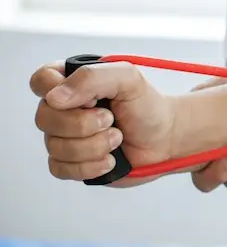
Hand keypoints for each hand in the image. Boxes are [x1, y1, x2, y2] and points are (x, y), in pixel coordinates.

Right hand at [30, 60, 175, 185]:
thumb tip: (55, 97)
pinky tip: (111, 159)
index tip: (89, 100)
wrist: (166, 139)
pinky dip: (90, 166)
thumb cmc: (147, 107)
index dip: (57, 92)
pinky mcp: (72, 162)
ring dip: (93, 146)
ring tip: (118, 138)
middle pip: (44, 118)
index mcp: (72, 83)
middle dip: (83, 124)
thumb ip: (92, 77)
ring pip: (54, 147)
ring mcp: (65, 137)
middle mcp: (63, 109)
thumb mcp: (128, 79)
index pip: (40, 81)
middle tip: (112, 120)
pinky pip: (60, 168)